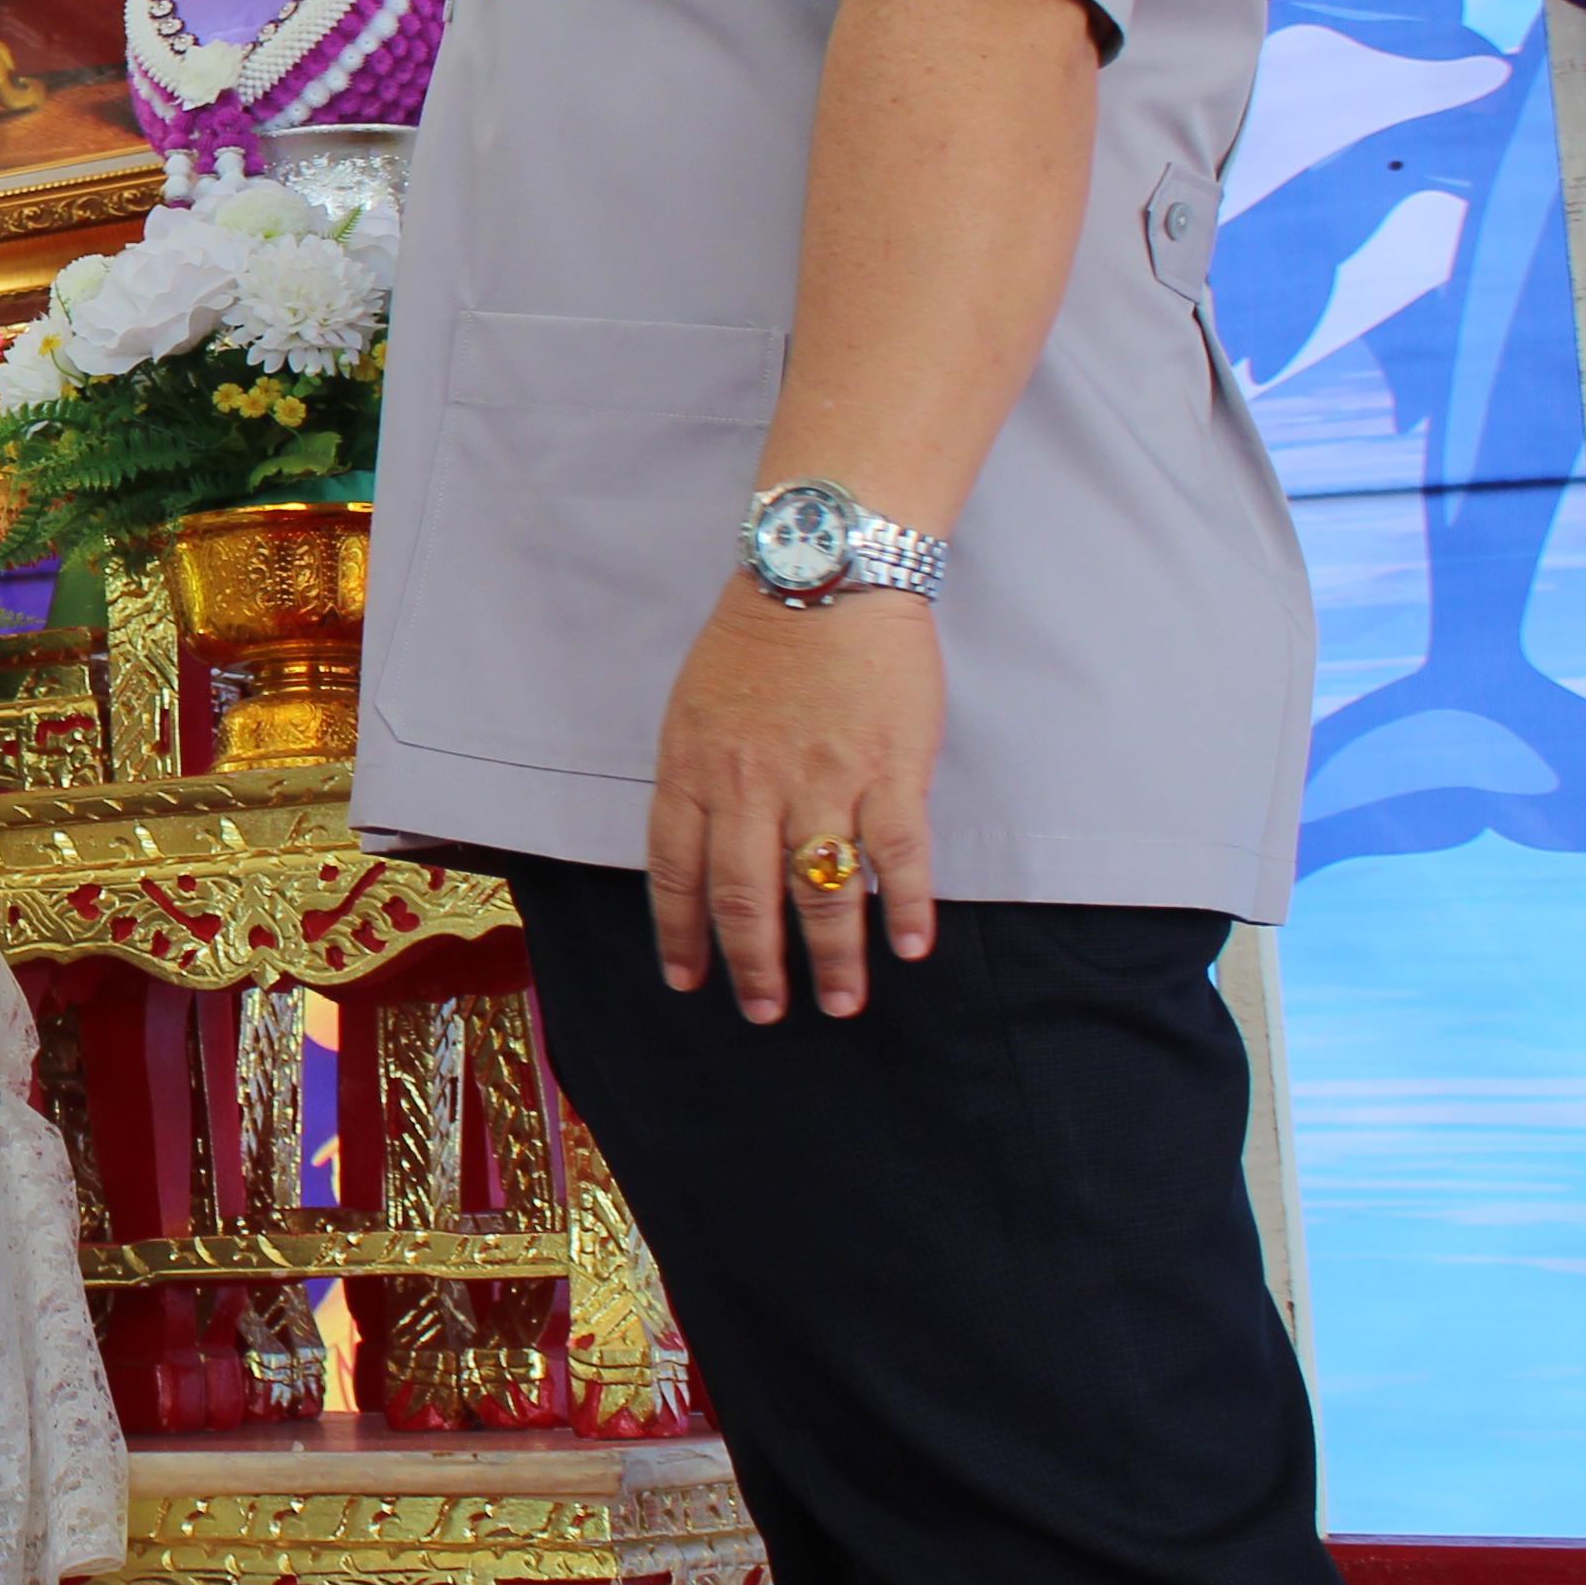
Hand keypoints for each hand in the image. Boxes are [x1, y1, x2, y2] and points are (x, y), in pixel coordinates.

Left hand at [645, 579, 943, 1023]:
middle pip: (745, 897)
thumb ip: (701, 781)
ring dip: (831, 956)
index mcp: (693, 769)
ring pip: (820, 889)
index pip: (676, 872)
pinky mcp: (889, 768)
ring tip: (842, 1002)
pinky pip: (896, 854)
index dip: (681, 934)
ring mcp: (822, 779)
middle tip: (765, 1013)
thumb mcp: (695, 708)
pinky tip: (909, 947)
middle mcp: (750, 785)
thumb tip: (708, 850)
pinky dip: (903, 906)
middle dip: (754, 966)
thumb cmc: (756, 637)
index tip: (689, 980)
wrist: (826, 571)